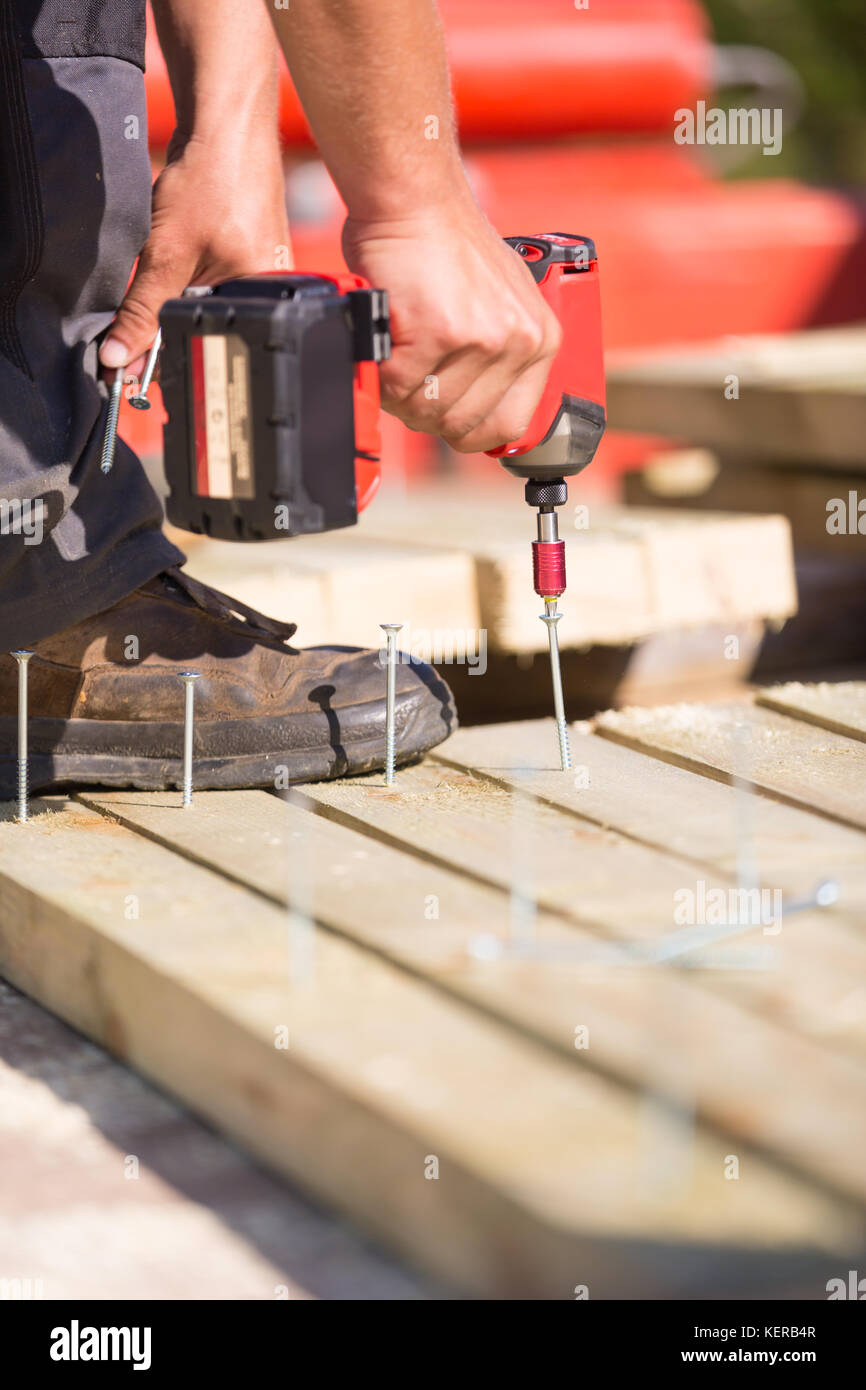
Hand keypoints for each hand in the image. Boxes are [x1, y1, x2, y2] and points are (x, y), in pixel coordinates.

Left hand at [98, 131, 289, 381]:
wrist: (227, 126)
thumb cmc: (211, 182)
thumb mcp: (166, 256)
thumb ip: (142, 311)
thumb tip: (119, 358)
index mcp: (263, 303)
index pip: (205, 348)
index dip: (162, 356)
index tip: (125, 358)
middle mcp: (270, 294)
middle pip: (206, 330)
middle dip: (168, 322)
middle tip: (145, 289)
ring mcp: (263, 274)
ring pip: (204, 306)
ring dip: (176, 295)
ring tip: (173, 255)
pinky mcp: (251, 256)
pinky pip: (211, 283)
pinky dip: (187, 275)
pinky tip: (183, 248)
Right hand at [342, 196, 560, 452]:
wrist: (415, 198)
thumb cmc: (447, 247)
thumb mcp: (500, 300)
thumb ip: (499, 356)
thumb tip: (474, 412)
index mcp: (542, 340)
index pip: (510, 426)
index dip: (470, 429)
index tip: (447, 416)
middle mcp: (520, 342)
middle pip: (460, 425)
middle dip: (424, 410)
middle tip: (408, 374)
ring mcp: (482, 339)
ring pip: (426, 411)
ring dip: (399, 394)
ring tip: (396, 355)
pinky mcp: (439, 333)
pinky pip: (397, 388)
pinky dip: (381, 374)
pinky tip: (385, 342)